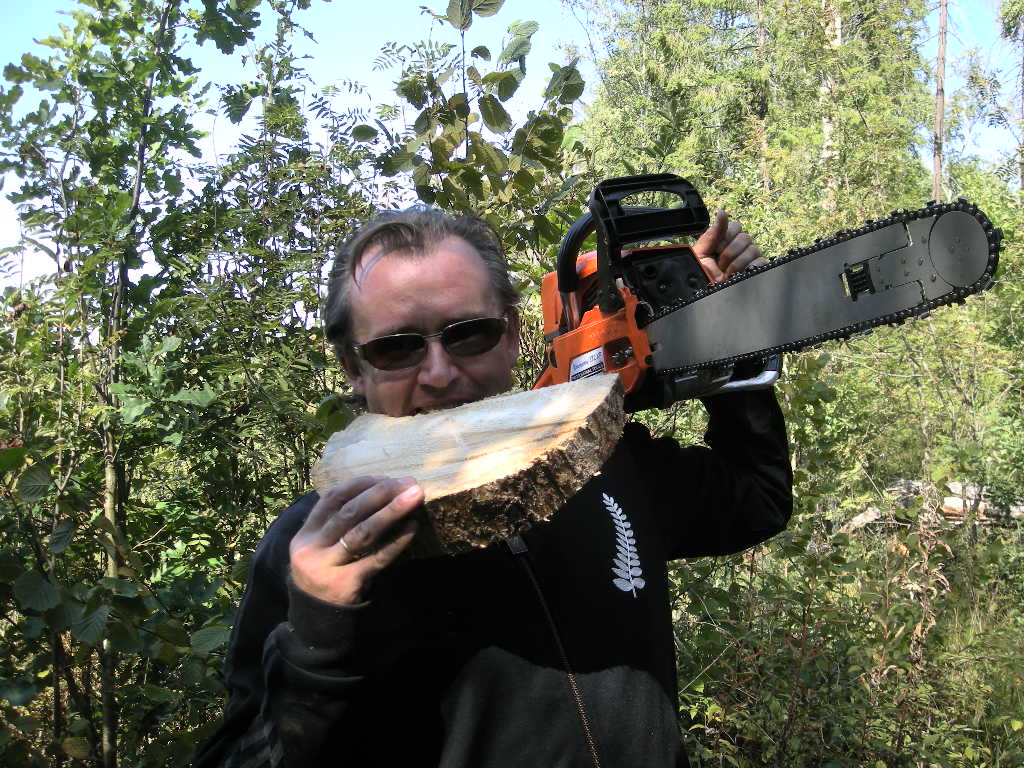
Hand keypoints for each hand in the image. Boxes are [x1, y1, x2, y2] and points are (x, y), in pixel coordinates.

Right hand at [289, 476, 422, 605]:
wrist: (315, 619)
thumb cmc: (326, 572)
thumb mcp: (320, 546)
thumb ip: (339, 522)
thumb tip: (384, 490)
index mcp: (305, 533)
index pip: (332, 498)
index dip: (361, 484)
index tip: (387, 477)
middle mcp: (312, 548)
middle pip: (350, 512)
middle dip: (381, 493)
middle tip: (408, 483)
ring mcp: (327, 567)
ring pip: (362, 533)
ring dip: (392, 511)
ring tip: (414, 497)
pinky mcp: (346, 585)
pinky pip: (376, 559)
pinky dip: (396, 542)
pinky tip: (412, 527)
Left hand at [693, 210, 766, 282]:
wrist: (703, 294)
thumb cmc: (700, 274)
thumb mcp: (701, 252)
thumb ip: (713, 232)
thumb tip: (722, 212)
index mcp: (726, 241)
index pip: (736, 226)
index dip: (726, 237)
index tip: (715, 249)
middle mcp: (740, 248)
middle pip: (745, 237)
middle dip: (729, 252)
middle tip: (720, 264)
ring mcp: (749, 259)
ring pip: (753, 249)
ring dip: (737, 263)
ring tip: (727, 273)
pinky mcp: (756, 270)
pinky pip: (762, 262)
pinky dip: (749, 268)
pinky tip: (738, 275)